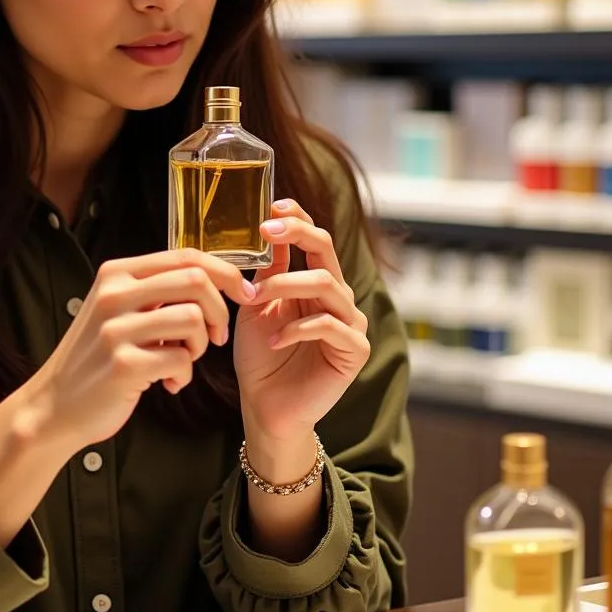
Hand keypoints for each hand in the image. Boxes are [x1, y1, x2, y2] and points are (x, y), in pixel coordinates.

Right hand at [23, 249, 254, 452]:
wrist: (55, 406)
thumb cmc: (99, 356)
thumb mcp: (119, 309)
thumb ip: (157, 290)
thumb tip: (217, 276)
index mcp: (117, 273)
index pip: (186, 255)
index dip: (226, 273)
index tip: (244, 294)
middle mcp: (114, 294)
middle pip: (196, 281)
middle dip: (220, 310)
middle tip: (216, 336)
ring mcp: (116, 329)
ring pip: (193, 319)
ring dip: (200, 345)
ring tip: (183, 359)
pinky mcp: (123, 365)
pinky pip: (181, 359)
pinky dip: (184, 374)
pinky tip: (168, 383)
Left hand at [234, 200, 369, 446]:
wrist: (266, 406)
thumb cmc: (260, 356)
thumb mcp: (259, 305)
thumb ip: (267, 271)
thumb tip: (265, 228)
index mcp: (316, 282)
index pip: (314, 239)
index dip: (298, 218)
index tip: (273, 204)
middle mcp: (339, 296)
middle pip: (326, 251)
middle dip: (296, 235)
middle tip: (265, 231)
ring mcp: (351, 322)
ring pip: (326, 285)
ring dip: (286, 286)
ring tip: (257, 301)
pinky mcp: (355, 350)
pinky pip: (330, 326)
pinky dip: (297, 328)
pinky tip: (274, 339)